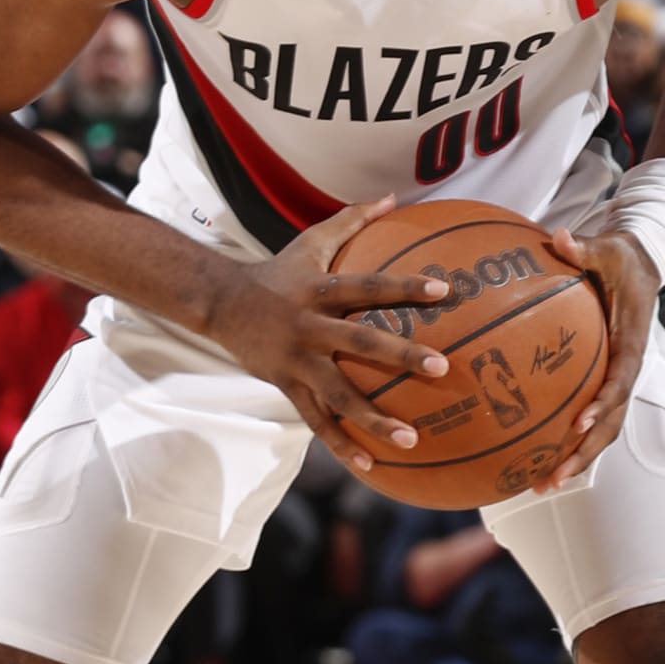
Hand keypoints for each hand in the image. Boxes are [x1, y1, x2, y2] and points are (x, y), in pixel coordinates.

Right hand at [205, 195, 454, 474]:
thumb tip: (394, 197)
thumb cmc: (278, 271)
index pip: (369, 286)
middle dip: (401, 355)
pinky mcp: (286, 387)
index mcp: (320, 291)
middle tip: (443, 367)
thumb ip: (353, 219)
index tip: (444, 291)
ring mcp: (298, 362)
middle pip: (361, 343)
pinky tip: (371, 466)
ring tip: (412, 439)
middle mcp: (310, 327)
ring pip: (339, 395)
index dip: (404, 287)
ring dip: (375, 418)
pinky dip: (342, 444)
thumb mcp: (311, 241)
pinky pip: (317, 421)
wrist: (220, 303)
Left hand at [530, 224, 652, 491]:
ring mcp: (617, 380)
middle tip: (552, 479)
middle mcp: (627, 369)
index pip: (619, 381)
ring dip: (576, 460)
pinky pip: (590, 418)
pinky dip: (570, 443)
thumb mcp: (607, 247)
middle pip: (611, 423)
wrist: (641, 264)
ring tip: (542, 486)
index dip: (601, 405)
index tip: (577, 424)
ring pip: (602, 430)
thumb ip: (583, 247)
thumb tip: (558, 237)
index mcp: (631, 343)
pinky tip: (538, 460)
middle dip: (583, 454)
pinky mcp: (605, 382)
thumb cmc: (621, 256)